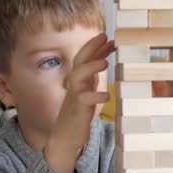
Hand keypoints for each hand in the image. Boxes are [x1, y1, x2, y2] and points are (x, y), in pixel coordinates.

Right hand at [44, 34, 114, 172]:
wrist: (65, 136)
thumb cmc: (79, 111)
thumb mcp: (88, 89)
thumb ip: (95, 74)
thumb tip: (106, 57)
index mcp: (79, 79)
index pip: (85, 56)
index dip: (95, 45)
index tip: (108, 36)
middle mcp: (75, 84)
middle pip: (79, 60)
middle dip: (91, 48)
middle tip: (105, 37)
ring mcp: (75, 97)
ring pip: (78, 76)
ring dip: (91, 67)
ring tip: (105, 62)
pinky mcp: (77, 111)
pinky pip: (84, 100)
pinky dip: (95, 96)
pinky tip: (107, 95)